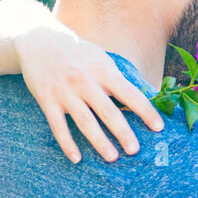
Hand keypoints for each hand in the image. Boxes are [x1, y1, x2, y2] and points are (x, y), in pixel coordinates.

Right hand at [17, 25, 164, 162]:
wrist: (38, 39)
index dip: (146, 111)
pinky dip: (67, 143)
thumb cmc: (78, 54)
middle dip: (123, 132)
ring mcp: (65, 92)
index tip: (159, 127)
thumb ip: (117, 80)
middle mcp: (84, 81)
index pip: (130, 93)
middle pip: (108, 111)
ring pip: (85, 121)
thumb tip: (143, 100)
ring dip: (99, 141)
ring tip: (112, 158)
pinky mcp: (47, 100)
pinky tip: (77, 158)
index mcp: (103, 70)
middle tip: (135, 150)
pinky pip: (58, 126)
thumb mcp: (101, 59)